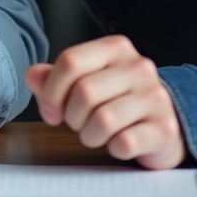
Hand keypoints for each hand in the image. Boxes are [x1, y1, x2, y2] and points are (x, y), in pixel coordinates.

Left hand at [25, 36, 184, 168]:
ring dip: (89, 135)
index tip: (50, 109)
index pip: (71, 61)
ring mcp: (155, 97)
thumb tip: (33, 76)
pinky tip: (117, 142)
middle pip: (84, 91)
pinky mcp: (164, 128)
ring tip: (95, 134)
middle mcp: (138, 68)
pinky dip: (112, 148)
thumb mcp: (85, 81)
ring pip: (103, 119)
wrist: (163, 124)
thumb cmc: (116, 100)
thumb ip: (54, 77)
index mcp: (115, 48)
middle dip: (71, 116)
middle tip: (77, 123)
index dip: (52, 90)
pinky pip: (124, 143)